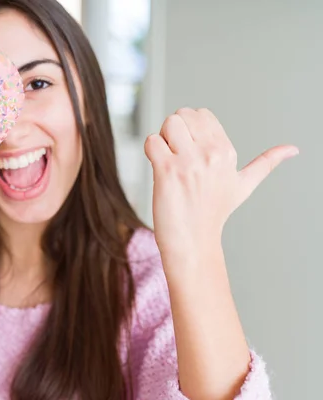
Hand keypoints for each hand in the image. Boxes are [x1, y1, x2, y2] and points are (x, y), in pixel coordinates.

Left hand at [144, 107, 297, 257]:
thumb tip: (292, 149)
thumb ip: (266, 163)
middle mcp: (210, 154)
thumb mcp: (244, 185)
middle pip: (182, 115)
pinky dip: (150, 151)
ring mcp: (189, 162)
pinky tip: (158, 168)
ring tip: (167, 161)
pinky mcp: (167, 171)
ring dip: (161, 139)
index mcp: (227, 152)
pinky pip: (152, 141)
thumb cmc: (214, 213)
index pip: (201, 114)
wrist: (193, 241)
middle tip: (174, 154)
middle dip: (173, 130)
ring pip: (167, 124)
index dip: (188, 128)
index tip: (189, 151)